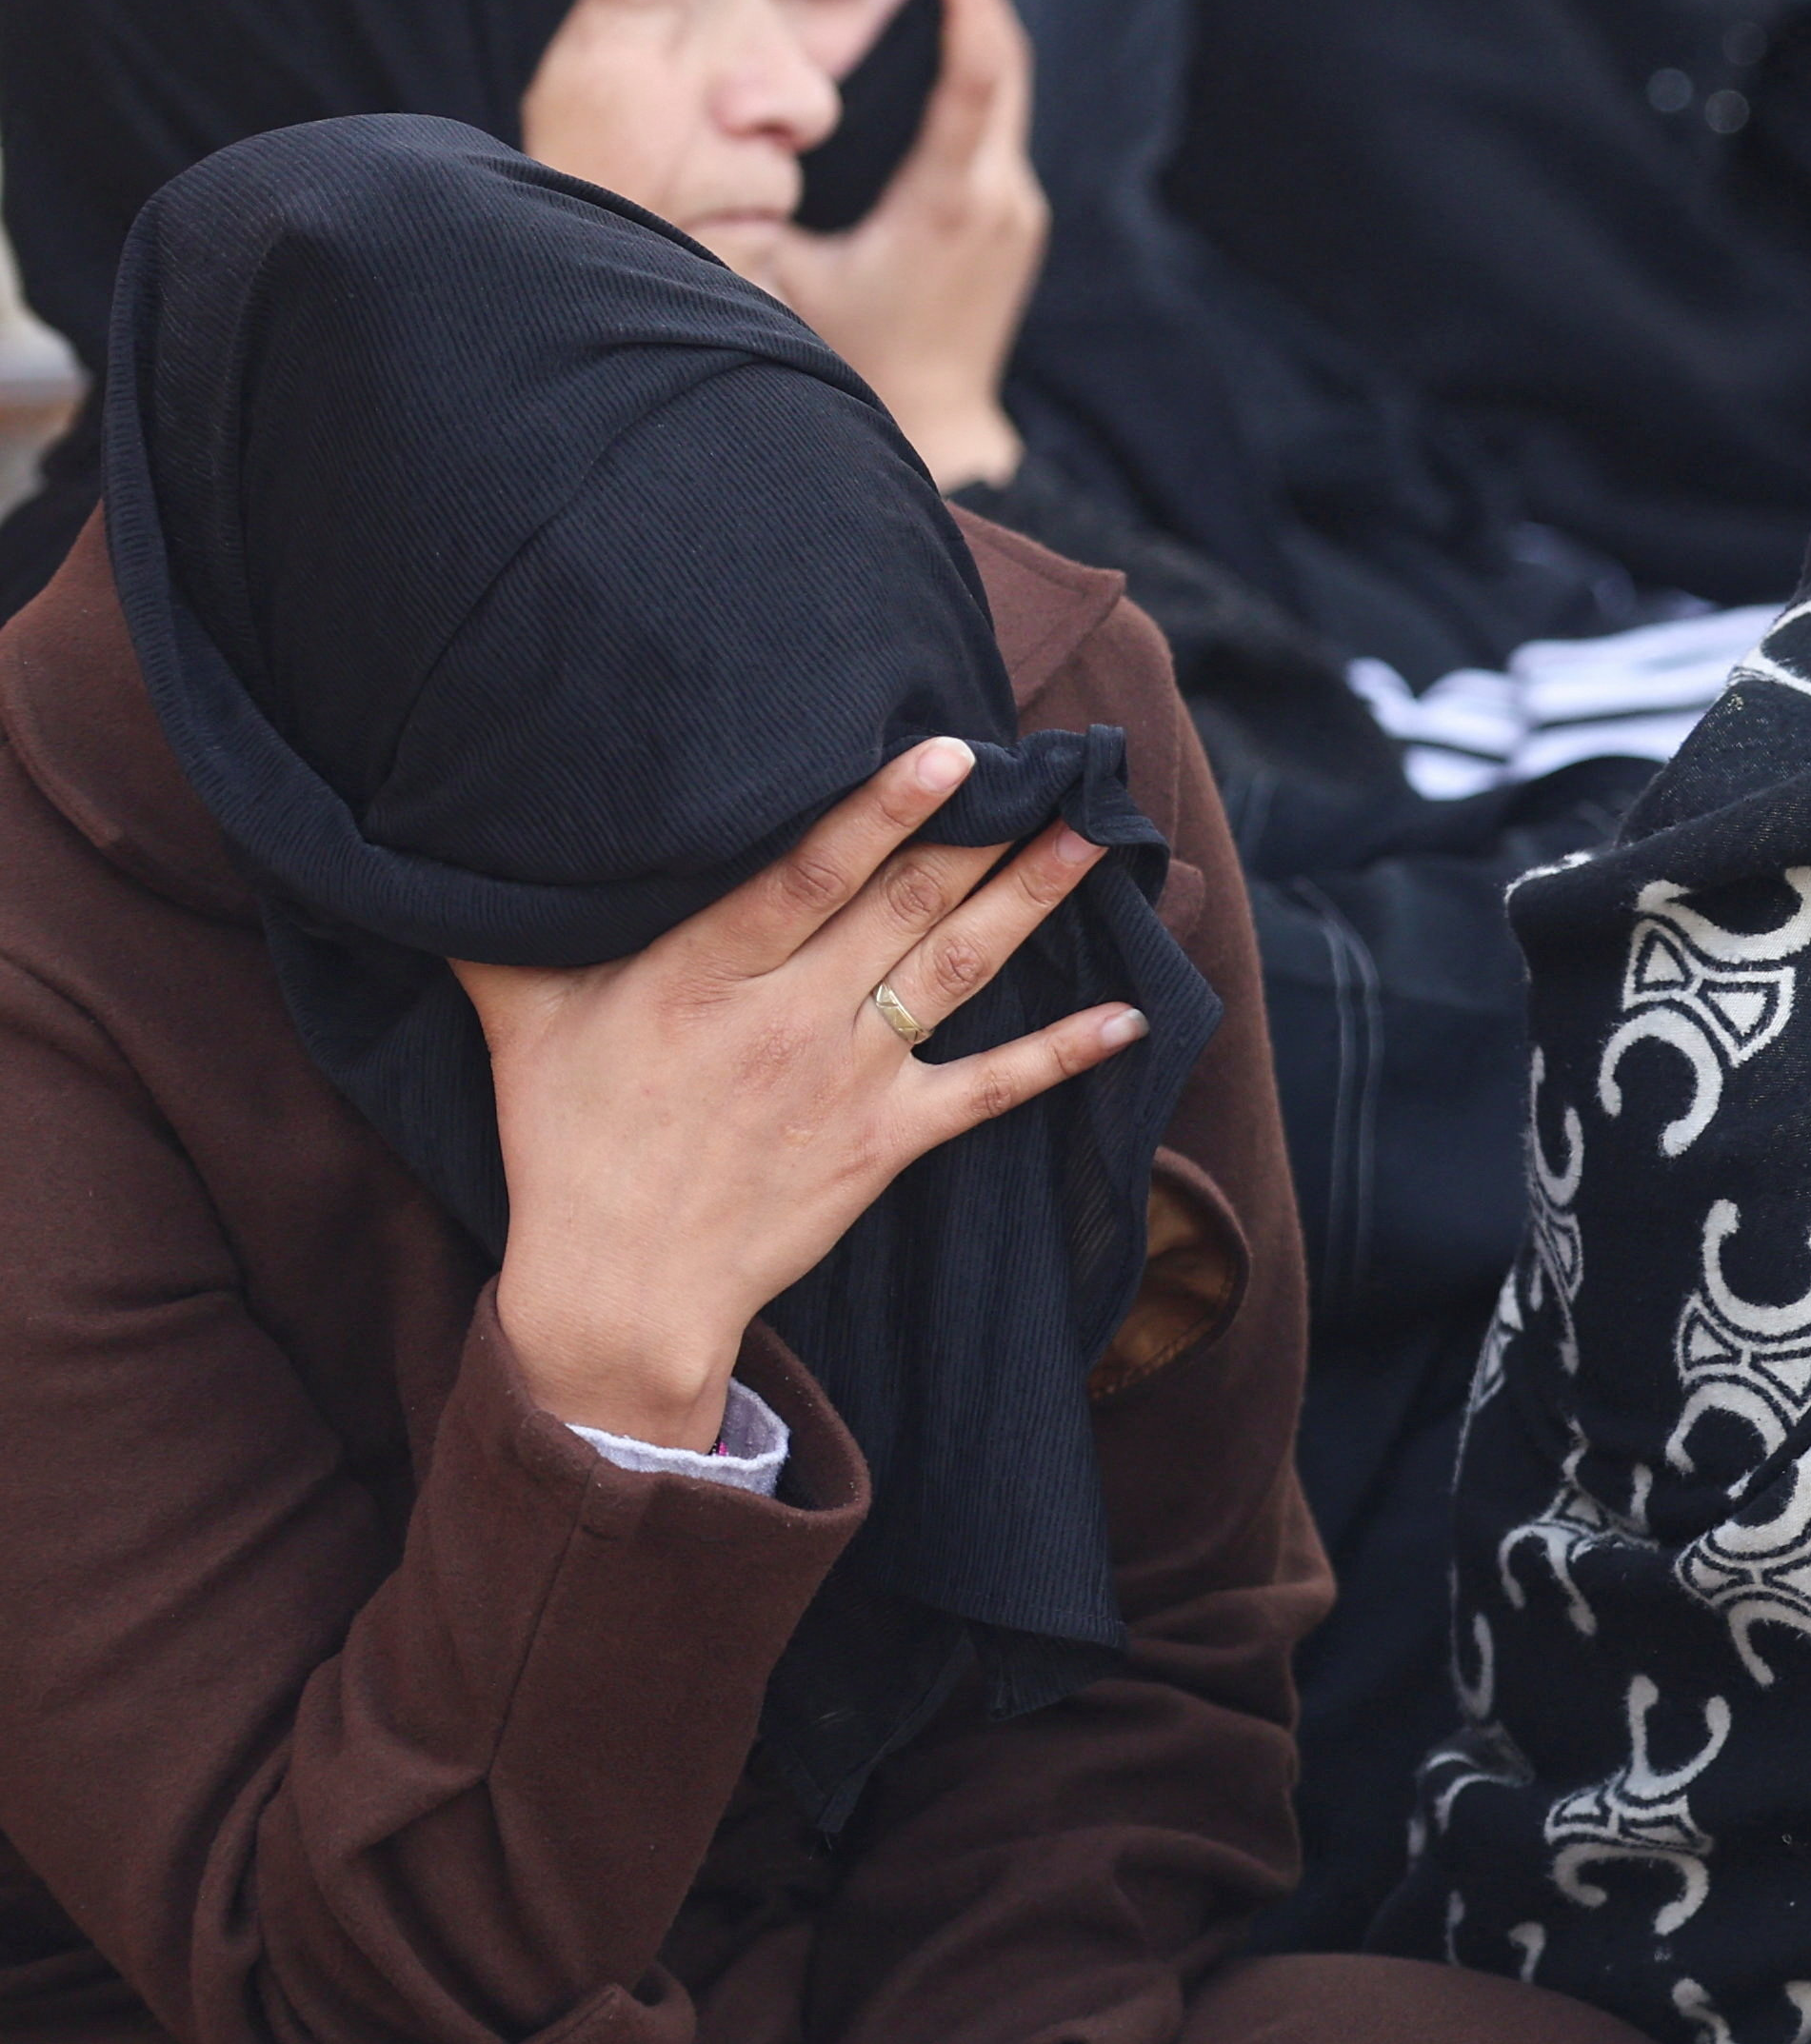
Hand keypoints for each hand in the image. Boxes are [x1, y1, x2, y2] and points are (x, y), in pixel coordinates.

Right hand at [461, 736, 1154, 1447]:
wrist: (617, 1289)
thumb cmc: (564, 1137)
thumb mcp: (519, 1016)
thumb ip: (504, 921)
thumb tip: (446, 832)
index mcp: (699, 976)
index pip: (806, 875)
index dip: (879, 811)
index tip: (948, 755)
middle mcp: (786, 1019)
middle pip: (905, 907)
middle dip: (987, 832)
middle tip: (1060, 768)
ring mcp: (847, 1080)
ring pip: (956, 971)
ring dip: (1035, 904)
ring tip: (1100, 841)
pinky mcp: (886, 1141)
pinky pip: (989, 1089)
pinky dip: (1063, 1054)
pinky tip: (1131, 1016)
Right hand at [753, 0, 1046, 492]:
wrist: (937, 430)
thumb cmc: (856, 360)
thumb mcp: (790, 283)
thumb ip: (755, 214)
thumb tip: (710, 146)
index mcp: (950, 203)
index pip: (974, 82)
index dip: (970, 7)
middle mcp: (1000, 199)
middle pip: (1005, 74)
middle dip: (977, 2)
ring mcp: (1018, 213)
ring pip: (1006, 102)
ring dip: (979, 40)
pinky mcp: (1015, 224)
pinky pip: (1000, 132)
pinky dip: (978, 85)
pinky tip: (944, 58)